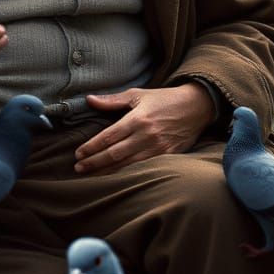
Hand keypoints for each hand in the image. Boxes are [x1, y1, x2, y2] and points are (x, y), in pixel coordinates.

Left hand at [72, 83, 215, 175]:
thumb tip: (89, 100)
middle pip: (115, 154)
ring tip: (91, 176)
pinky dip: (128, 175)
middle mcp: (146, 135)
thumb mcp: (138, 95)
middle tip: (78, 168)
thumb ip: (112, 100)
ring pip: (127, 165)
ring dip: (107, 172)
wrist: (196, 107)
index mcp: (138, 118)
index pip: (109, 136)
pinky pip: (144, 169)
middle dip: (94, 162)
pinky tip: (116, 179)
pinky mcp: (168, 157)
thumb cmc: (164, 99)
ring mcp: (158, 149)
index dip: (92, 146)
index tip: (78, 153)